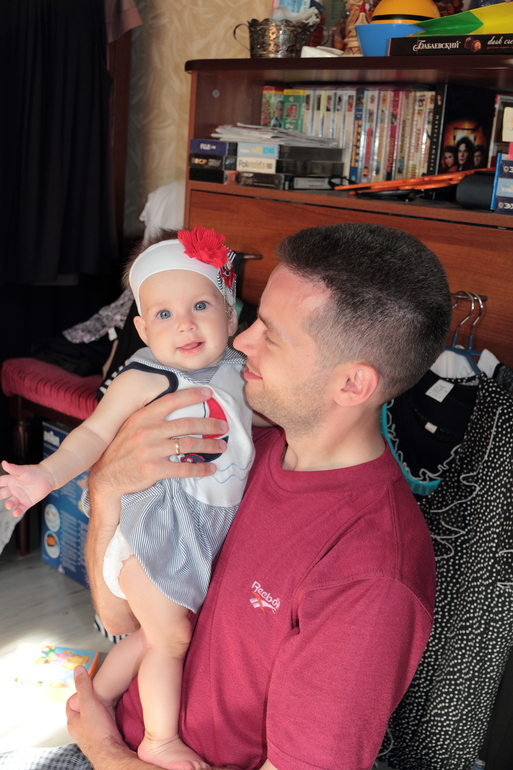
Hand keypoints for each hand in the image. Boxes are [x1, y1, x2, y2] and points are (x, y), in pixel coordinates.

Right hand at [0, 461, 53, 516]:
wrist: (47, 477)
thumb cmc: (34, 472)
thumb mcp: (22, 470)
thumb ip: (13, 468)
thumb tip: (4, 463)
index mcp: (11, 480)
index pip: (0, 482)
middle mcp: (14, 489)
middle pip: (2, 494)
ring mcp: (20, 496)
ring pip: (11, 502)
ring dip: (9, 504)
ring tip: (9, 504)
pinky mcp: (27, 502)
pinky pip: (20, 509)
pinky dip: (17, 511)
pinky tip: (15, 512)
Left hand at [66, 666, 129, 763]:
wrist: (112, 755)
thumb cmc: (99, 734)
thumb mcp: (90, 704)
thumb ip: (84, 686)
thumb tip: (78, 669)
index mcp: (72, 721)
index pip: (72, 701)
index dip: (80, 690)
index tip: (89, 684)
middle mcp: (80, 729)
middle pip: (84, 708)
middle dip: (92, 700)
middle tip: (101, 693)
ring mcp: (91, 734)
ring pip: (93, 716)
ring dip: (100, 709)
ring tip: (109, 703)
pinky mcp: (102, 738)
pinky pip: (103, 724)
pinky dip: (107, 718)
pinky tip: (115, 716)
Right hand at [89, 387, 227, 500]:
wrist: (105, 477)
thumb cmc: (122, 450)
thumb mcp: (131, 427)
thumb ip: (150, 419)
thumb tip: (176, 411)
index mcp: (142, 417)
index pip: (170, 401)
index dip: (191, 396)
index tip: (209, 394)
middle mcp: (147, 431)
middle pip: (186, 424)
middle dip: (210, 425)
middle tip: (224, 426)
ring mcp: (150, 451)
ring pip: (189, 445)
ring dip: (210, 446)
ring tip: (221, 447)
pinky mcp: (153, 470)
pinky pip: (184, 469)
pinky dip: (200, 469)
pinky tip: (210, 469)